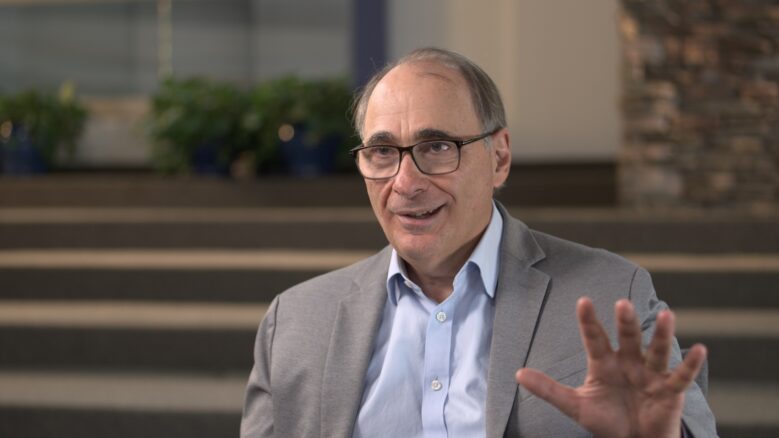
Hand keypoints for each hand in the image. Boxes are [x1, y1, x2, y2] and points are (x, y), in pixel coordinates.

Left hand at [515, 297, 705, 437]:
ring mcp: (651, 374)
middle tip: (622, 304)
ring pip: (657, 350)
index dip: (589, 321)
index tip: (582, 301)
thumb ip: (548, 389)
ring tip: (667, 315)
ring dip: (662, 334)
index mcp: (604, 363)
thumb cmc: (605, 420)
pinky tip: (699, 348)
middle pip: (628, 338)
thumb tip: (517, 374)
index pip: (595, 338)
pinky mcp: (670, 391)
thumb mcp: (575, 406)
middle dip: (626, 322)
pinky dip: (690, 364)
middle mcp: (629, 362)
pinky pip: (682, 376)